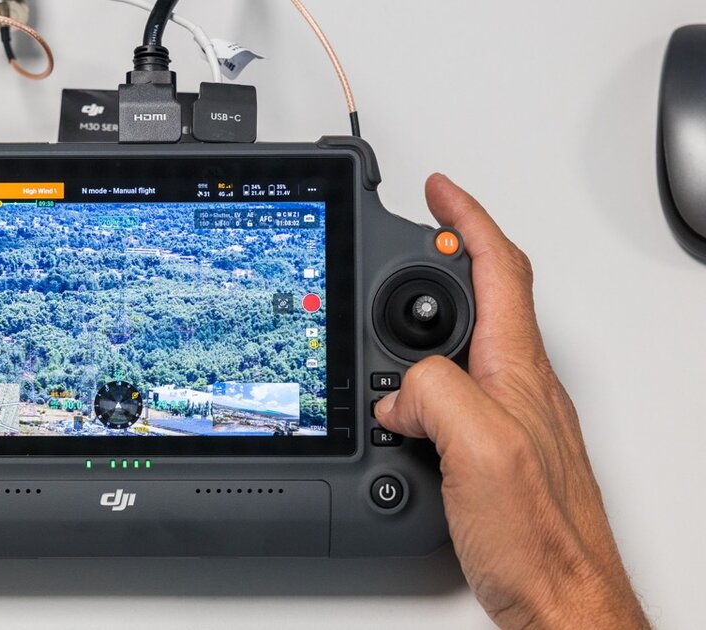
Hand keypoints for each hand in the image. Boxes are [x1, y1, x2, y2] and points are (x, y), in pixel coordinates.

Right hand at [374, 175, 646, 627]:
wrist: (560, 601)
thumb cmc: (537, 534)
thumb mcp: (478, 446)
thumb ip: (435, 391)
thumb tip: (400, 388)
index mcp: (517, 368)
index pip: (498, 268)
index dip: (466, 219)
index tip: (437, 190)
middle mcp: (517, 386)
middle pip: (477, 301)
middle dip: (434, 268)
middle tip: (396, 252)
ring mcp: (507, 419)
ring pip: (455, 354)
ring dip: (415, 339)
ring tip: (378, 347)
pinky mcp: (490, 454)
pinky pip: (447, 402)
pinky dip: (414, 393)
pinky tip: (397, 415)